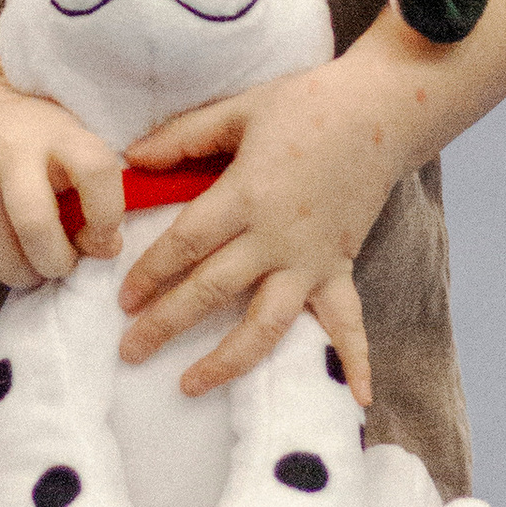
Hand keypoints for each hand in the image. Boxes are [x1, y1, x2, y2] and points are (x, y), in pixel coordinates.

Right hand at [0, 54, 127, 291]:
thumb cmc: (30, 138)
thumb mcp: (69, 146)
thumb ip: (96, 193)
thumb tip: (106, 250)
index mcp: (54, 132)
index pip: (95, 170)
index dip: (108, 213)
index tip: (104, 235)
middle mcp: (6, 148)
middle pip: (35, 225)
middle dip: (55, 262)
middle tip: (60, 265)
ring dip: (22, 274)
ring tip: (31, 267)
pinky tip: (1, 254)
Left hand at [116, 57, 400, 403]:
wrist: (382, 110)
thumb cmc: (308, 104)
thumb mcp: (239, 111)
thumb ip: (183, 137)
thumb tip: (130, 160)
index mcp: (246, 195)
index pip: (185, 243)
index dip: (150, 272)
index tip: (123, 297)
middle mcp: (276, 237)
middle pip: (212, 290)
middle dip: (166, 323)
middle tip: (129, 351)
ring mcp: (311, 259)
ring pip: (265, 323)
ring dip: (228, 360)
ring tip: (190, 385)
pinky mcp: (341, 268)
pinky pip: (348, 322)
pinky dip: (355, 362)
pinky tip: (356, 402)